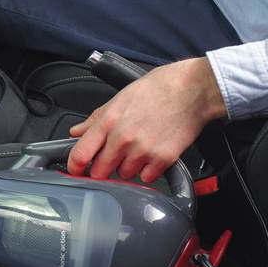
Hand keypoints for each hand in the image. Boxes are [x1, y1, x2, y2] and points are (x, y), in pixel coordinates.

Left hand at [67, 58, 226, 182]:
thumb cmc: (157, 89)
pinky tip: (152, 154)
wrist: (192, 90)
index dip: (75, 166)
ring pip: (124, 175)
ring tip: (138, 149)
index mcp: (109, 122)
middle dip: (102, 168)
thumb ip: (96, 118)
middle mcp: (123, 139)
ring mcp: (143, 151)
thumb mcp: (120, 98)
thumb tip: (77, 132)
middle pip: (100, 171)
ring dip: (127, 168)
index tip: (76, 170)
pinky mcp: (163, 159)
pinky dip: (148, 170)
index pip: (80, 154)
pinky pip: (146, 177)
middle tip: (111, 158)